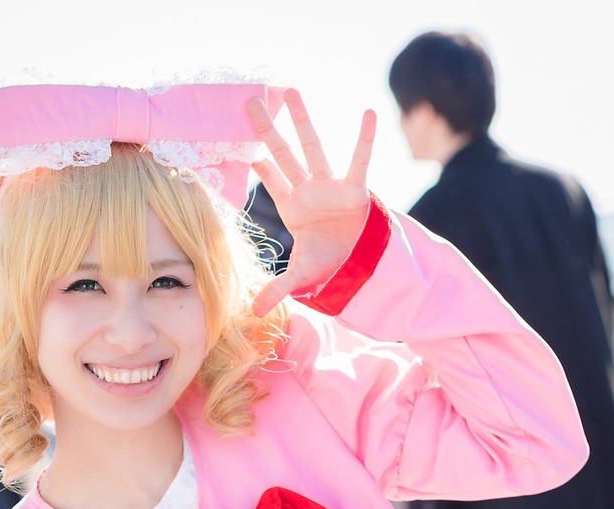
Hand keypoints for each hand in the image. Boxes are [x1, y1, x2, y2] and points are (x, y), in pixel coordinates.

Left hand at [248, 89, 375, 317]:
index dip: (259, 167)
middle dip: (267, 130)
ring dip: (302, 121)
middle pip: (283, 154)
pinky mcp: (355, 189)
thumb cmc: (329, 262)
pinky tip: (369, 113)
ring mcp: (330, 186)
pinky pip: (360, 161)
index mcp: (293, 208)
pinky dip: (365, 139)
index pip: (271, 181)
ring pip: (313, 148)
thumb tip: (256, 313)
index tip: (244, 148)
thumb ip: (279, 288)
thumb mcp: (302, 276)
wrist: (360, 264)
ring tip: (290, 90)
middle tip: (249, 102)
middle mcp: (308, 191)